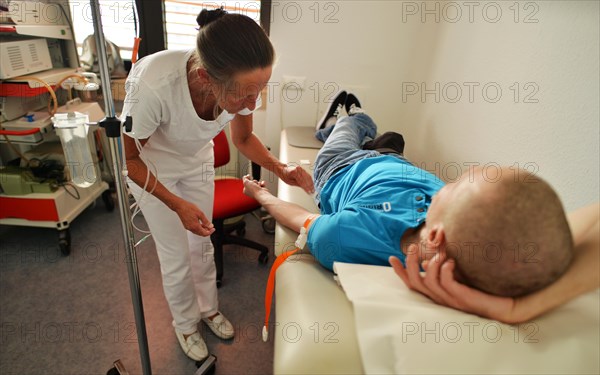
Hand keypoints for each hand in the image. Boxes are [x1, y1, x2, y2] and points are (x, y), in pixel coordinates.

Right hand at [171, 197, 214, 236]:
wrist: (180, 206)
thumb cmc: (188, 208)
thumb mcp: (200, 213)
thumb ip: (206, 221)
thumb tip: (210, 226)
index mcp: (195, 226)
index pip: (204, 233)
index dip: (210, 232)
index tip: (213, 229)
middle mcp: (191, 228)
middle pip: (200, 233)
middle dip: (207, 231)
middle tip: (211, 227)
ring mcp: (188, 227)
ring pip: (197, 232)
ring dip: (202, 230)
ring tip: (206, 225)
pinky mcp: (186, 225)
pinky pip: (193, 229)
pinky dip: (198, 228)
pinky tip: (200, 224)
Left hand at [242, 175, 267, 199]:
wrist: (261, 194)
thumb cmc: (253, 190)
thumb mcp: (246, 182)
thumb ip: (244, 178)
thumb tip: (246, 176)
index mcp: (245, 191)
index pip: (246, 183)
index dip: (247, 179)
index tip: (248, 176)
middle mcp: (251, 191)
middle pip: (252, 182)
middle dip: (253, 181)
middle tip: (253, 184)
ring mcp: (256, 191)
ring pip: (257, 182)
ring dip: (258, 183)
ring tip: (258, 186)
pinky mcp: (262, 190)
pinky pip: (262, 184)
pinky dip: (262, 183)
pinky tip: (262, 185)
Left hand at [279, 165, 314, 193]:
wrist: (283, 170)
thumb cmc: (285, 176)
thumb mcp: (290, 182)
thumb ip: (298, 184)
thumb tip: (305, 188)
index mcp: (294, 173)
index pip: (302, 181)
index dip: (306, 187)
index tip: (309, 192)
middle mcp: (298, 170)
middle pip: (306, 179)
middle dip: (310, 186)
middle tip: (312, 191)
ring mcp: (301, 169)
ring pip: (308, 177)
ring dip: (311, 183)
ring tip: (313, 189)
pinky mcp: (302, 169)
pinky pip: (308, 175)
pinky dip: (310, 180)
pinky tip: (311, 184)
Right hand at [389, 246, 517, 322]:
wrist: (505, 305)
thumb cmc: (482, 290)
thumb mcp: (459, 277)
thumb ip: (444, 270)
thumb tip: (429, 259)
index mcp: (437, 293)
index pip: (412, 283)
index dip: (400, 272)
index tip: (392, 258)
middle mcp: (439, 297)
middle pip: (415, 281)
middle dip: (410, 263)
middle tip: (413, 247)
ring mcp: (450, 299)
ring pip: (428, 281)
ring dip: (431, 264)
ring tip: (439, 252)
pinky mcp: (461, 298)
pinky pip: (447, 283)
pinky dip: (445, 270)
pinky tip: (451, 261)